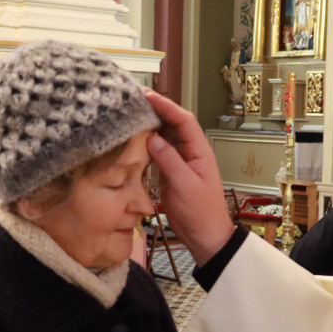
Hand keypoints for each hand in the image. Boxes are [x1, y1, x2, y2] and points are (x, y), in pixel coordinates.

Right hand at [145, 90, 234, 265]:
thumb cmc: (200, 212)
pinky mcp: (169, 172)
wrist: (204, 236)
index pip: (183, 121)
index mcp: (199, 151)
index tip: (147, 96)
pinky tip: (131, 138)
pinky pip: (157, 152)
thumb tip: (152, 138)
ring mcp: (179, 161)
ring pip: (163, 136)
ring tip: (128, 113)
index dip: (166, 106)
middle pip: (172, 124)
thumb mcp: (185, 186)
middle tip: (132, 99)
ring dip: (149, 125)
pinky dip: (145, 143)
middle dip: (155, 110)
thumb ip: (170, 161)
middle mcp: (190, 152)